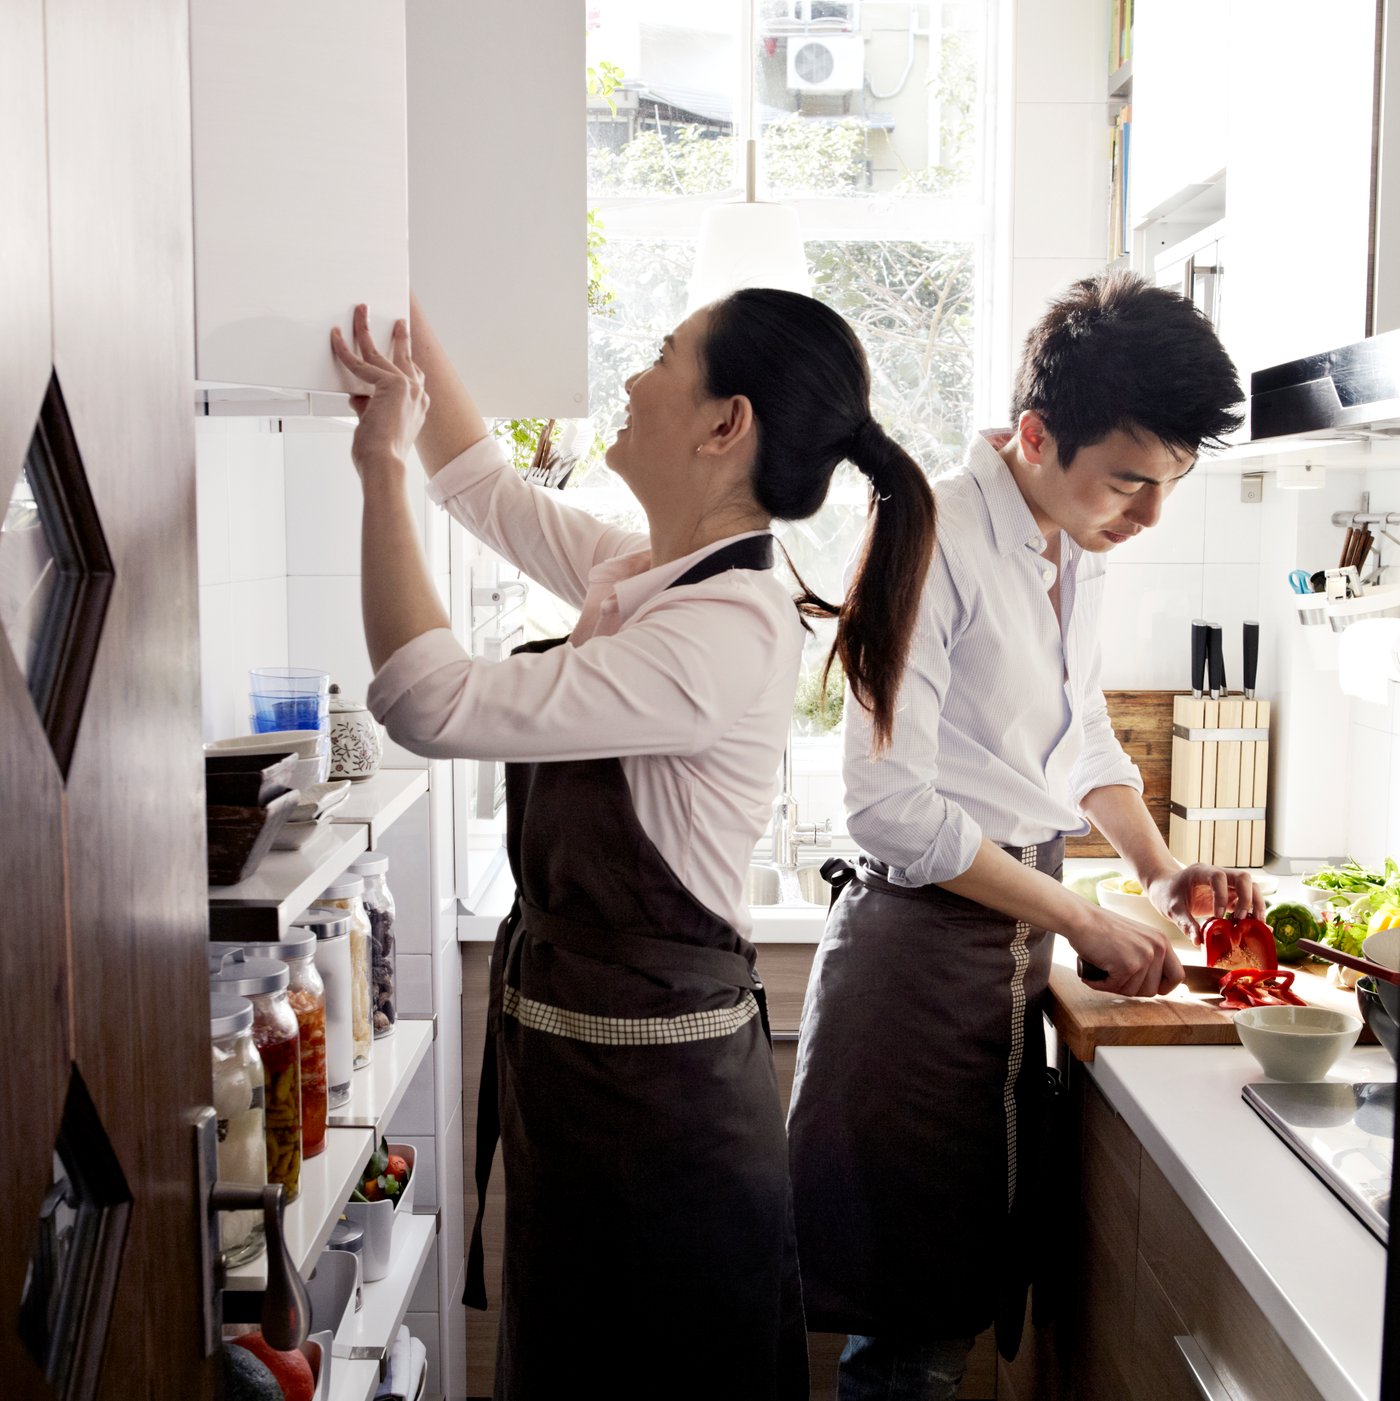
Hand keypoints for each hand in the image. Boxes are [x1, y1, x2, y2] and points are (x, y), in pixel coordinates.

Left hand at [330, 304, 429, 478]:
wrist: (384, 463)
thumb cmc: (380, 453)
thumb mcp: (374, 425)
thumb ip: (368, 407)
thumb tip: (356, 396)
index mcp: (419, 406)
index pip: (414, 376)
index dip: (407, 359)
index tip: (405, 347)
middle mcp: (418, 394)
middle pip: (404, 358)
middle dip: (399, 337)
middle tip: (397, 322)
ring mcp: (408, 388)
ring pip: (380, 353)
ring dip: (366, 330)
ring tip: (361, 312)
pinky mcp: (391, 384)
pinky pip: (360, 363)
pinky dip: (344, 350)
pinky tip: (337, 338)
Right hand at [1064, 904, 1183, 997]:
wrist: (1080, 918)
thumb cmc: (1100, 928)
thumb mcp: (1135, 938)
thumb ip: (1147, 956)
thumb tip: (1154, 986)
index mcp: (1162, 941)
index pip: (1178, 976)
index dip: (1163, 987)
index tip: (1145, 986)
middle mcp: (1157, 948)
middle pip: (1153, 990)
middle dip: (1132, 988)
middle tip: (1114, 978)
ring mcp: (1144, 957)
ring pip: (1133, 992)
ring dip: (1114, 986)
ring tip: (1101, 972)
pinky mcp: (1128, 965)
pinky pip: (1115, 988)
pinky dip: (1100, 984)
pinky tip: (1092, 974)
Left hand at [1145, 864, 1263, 944]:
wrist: (1165, 888)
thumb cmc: (1166, 894)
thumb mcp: (1171, 909)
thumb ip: (1185, 923)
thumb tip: (1199, 941)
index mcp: (1200, 872)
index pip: (1218, 877)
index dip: (1222, 896)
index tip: (1218, 916)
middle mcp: (1217, 874)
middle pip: (1243, 877)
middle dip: (1247, 898)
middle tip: (1242, 919)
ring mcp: (1226, 884)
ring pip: (1251, 887)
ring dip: (1256, 904)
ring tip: (1256, 924)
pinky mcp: (1230, 895)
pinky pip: (1247, 900)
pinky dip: (1253, 912)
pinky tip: (1253, 927)